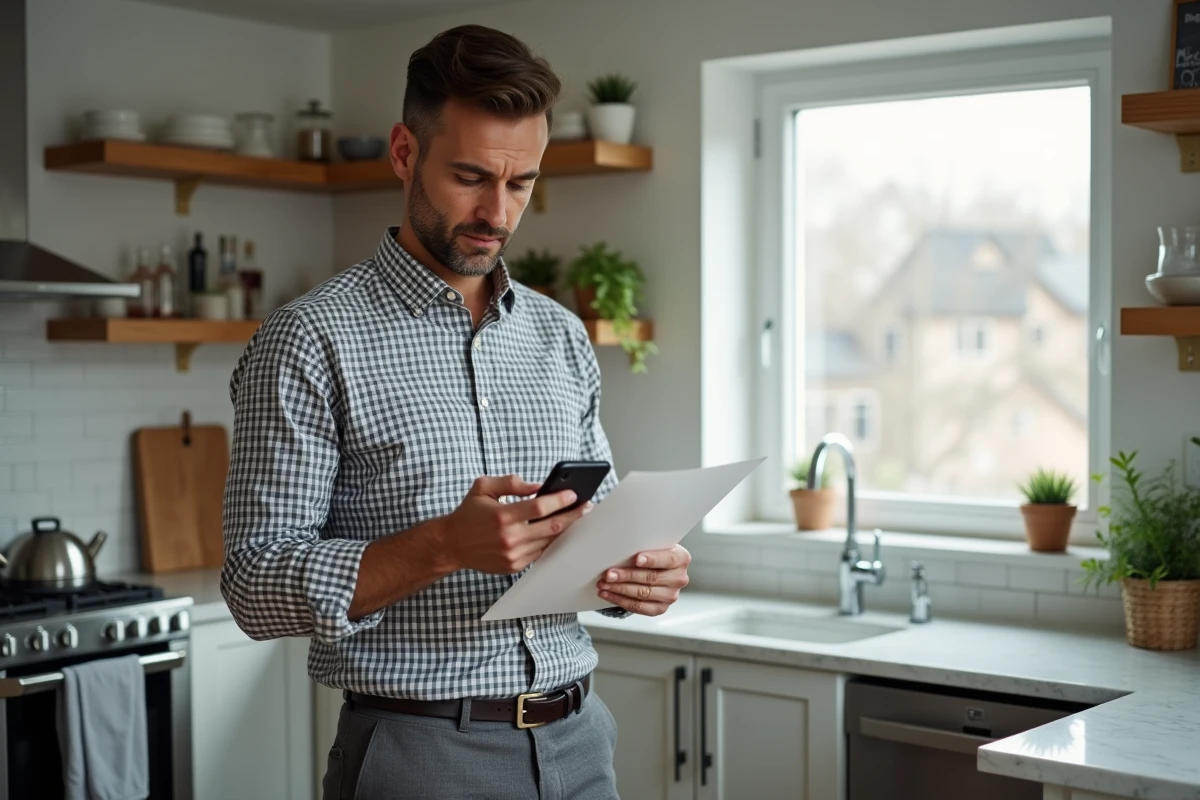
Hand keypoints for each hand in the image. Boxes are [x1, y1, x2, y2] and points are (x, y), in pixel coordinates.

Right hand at [438, 475, 587, 574]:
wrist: (452, 544)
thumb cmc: (468, 513)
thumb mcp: (484, 487)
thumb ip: (511, 483)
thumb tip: (538, 487)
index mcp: (502, 516)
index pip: (540, 507)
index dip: (560, 500)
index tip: (573, 494)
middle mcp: (509, 538)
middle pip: (551, 527)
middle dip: (572, 516)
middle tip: (586, 507)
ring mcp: (513, 555)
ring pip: (548, 541)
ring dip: (564, 529)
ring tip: (575, 517)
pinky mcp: (514, 566)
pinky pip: (539, 553)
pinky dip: (549, 541)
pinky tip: (557, 531)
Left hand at [596, 545, 690, 615]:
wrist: (655, 568)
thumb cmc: (650, 552)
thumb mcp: (651, 543)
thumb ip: (643, 542)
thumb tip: (622, 543)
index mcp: (681, 558)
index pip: (669, 559)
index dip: (653, 559)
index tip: (637, 559)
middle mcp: (679, 578)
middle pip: (651, 578)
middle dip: (627, 576)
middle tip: (609, 574)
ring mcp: (671, 596)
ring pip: (643, 594)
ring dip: (620, 589)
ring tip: (603, 584)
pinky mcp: (660, 608)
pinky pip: (639, 607)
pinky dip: (620, 600)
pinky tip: (608, 594)